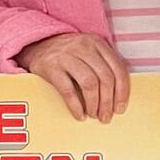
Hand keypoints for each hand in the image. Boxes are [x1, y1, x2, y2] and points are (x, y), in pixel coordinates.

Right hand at [15, 33, 131, 121]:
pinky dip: (76, 106)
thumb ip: (103, 65)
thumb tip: (118, 96)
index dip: (122, 91)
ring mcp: (66, 55)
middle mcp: (84, 46)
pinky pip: (68, 90)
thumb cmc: (69, 55)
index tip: (120, 108)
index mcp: (97, 43)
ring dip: (94, 104)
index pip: (117, 68)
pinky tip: (79, 115)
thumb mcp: (88, 52)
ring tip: (93, 115)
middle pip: (105, 77)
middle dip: (108, 101)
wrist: (37, 46)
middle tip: (106, 117)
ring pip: (89, 83)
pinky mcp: (51, 66)